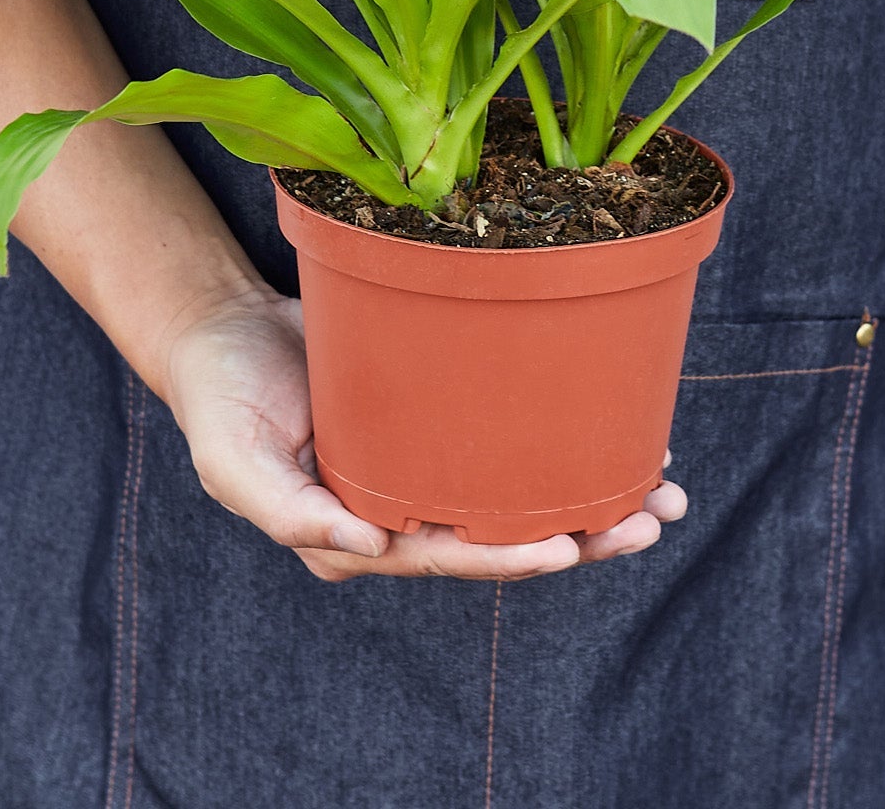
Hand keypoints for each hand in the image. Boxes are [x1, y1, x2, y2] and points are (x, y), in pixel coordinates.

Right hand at [163, 288, 687, 581]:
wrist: (222, 329)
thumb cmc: (220, 396)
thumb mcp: (232, 458)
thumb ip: (288, 511)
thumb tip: (370, 550)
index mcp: (352, 534)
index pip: (445, 554)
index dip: (507, 555)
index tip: (568, 547)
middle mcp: (397, 511)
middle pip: (500, 534)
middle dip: (580, 534)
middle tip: (650, 519)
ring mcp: (421, 465)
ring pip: (518, 493)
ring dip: (591, 497)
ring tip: (664, 490)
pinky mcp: (437, 418)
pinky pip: (506, 438)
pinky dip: (562, 440)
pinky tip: (620, 434)